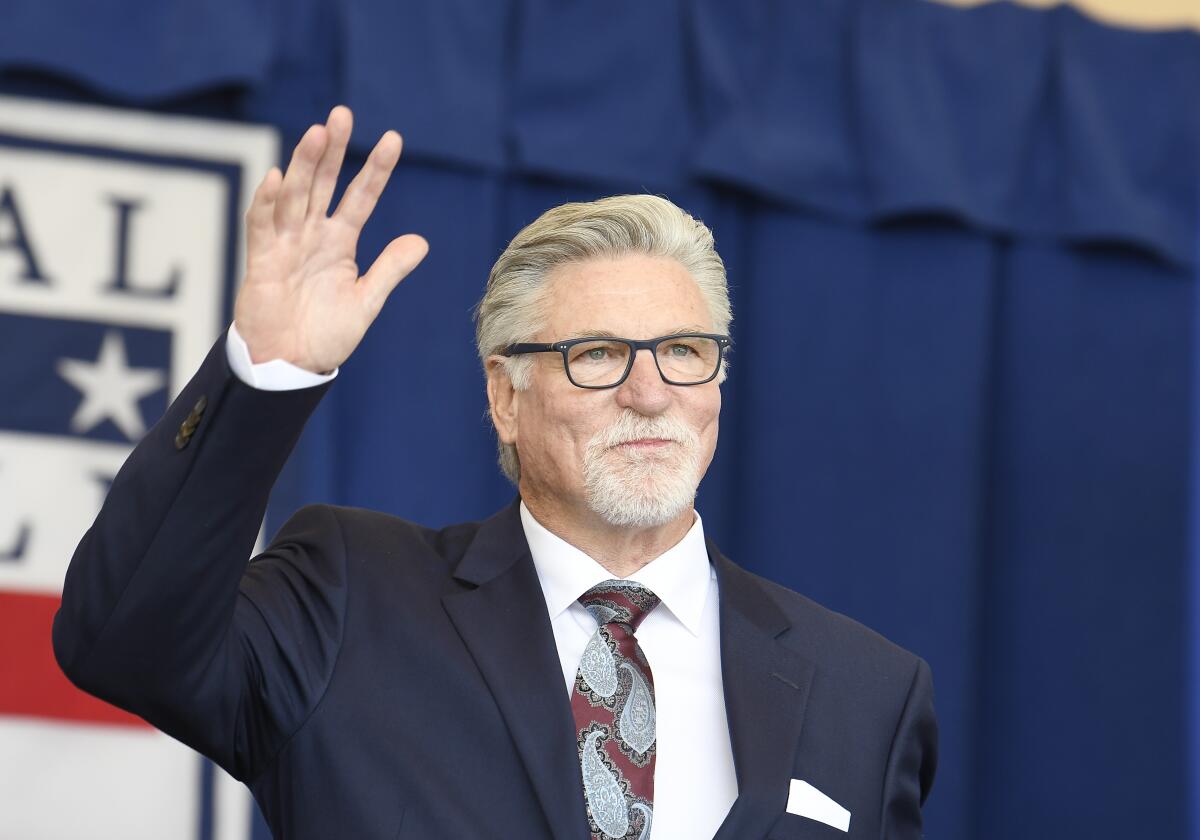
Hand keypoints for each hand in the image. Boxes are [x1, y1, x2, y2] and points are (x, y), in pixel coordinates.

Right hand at [233, 106, 428, 372]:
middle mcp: (312, 236)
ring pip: (295, 196)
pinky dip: (268, 202)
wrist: (290, 365)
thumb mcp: (366, 302)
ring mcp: (285, 245)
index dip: (376, 170)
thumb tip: (421, 241)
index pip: (360, 197)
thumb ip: (389, 270)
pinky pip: (263, 226)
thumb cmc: (325, 335)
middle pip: (323, 184)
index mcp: (339, 242)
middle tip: (342, 114)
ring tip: (317, 133)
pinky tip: (278, 176)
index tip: (393, 140)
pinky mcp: (261, 262)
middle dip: (332, 150)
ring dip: (304, 164)